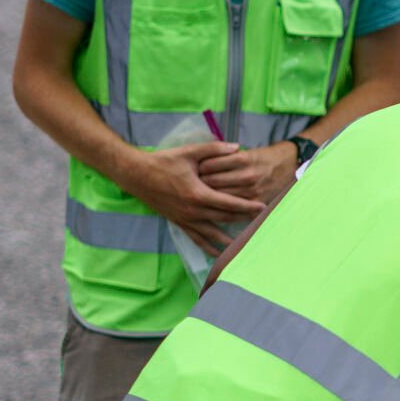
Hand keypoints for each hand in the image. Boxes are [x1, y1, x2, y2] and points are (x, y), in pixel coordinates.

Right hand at [120, 141, 266, 251]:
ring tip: (245, 244)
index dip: (248, 206)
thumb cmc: (164, 162)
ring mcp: (185, 219)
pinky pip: (196, 238)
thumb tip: (237, 147)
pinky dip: (208, 247)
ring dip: (229, 238)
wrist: (137, 174)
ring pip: (213, 232)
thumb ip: (214, 149)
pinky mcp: (178, 222)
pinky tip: (217, 254)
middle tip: (261, 221)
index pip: (230, 203)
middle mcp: (193, 210)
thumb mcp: (190, 152)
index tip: (263, 208)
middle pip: (225, 218)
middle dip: (244, 220)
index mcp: (199, 194)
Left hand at [197, 142, 298, 203]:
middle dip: (197, 184)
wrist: (289, 165)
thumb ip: (224, 156)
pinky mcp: (256, 202)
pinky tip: (211, 208)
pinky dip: (221, 209)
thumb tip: (199, 162)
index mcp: (242, 159)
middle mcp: (246, 175)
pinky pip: (234, 209)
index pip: (209, 165)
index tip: (189, 170)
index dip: (196, 168)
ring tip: (197, 197)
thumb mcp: (245, 151)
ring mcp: (251, 191)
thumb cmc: (263, 157)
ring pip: (220, 197)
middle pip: (212, 182)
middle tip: (188, 185)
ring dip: (207, 198)